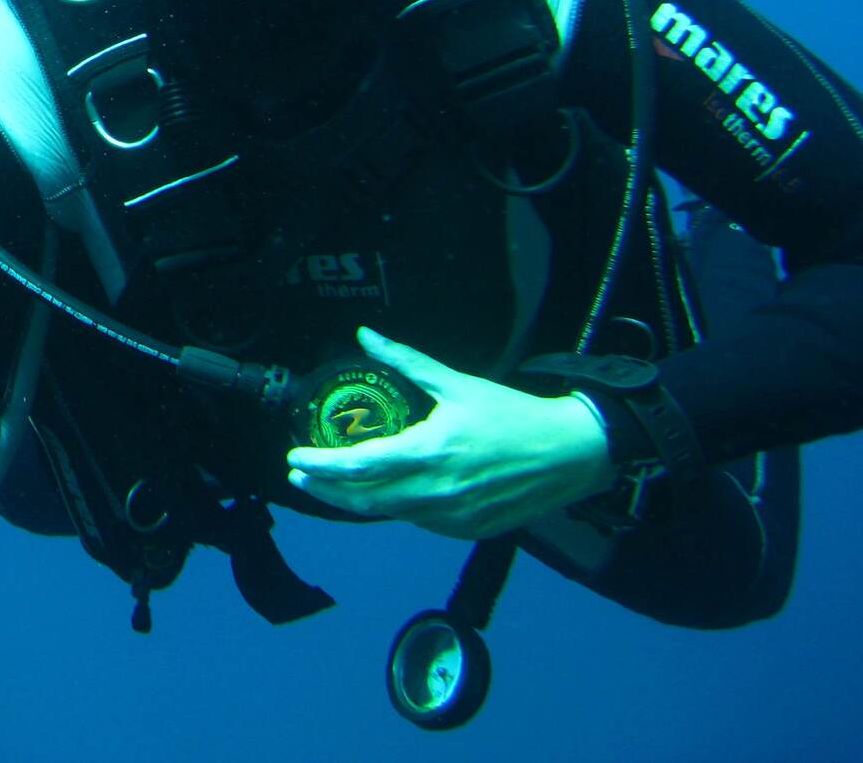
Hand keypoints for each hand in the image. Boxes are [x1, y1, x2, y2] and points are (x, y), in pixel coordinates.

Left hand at [285, 327, 617, 539]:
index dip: (320, 466)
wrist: (569, 454)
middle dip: (325, 488)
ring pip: (388, 513)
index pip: (359, 466)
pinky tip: (381, 492)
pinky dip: (392, 506)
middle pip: (363, 499)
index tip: (294, 458)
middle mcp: (435, 492)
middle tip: (300, 475)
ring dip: (354, 500)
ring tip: (332, 483)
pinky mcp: (465, 530)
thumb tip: (366, 334)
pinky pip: (416, 520)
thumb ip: (405, 361)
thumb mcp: (456, 382)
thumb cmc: (512, 415)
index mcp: (429, 452)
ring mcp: (451, 517)